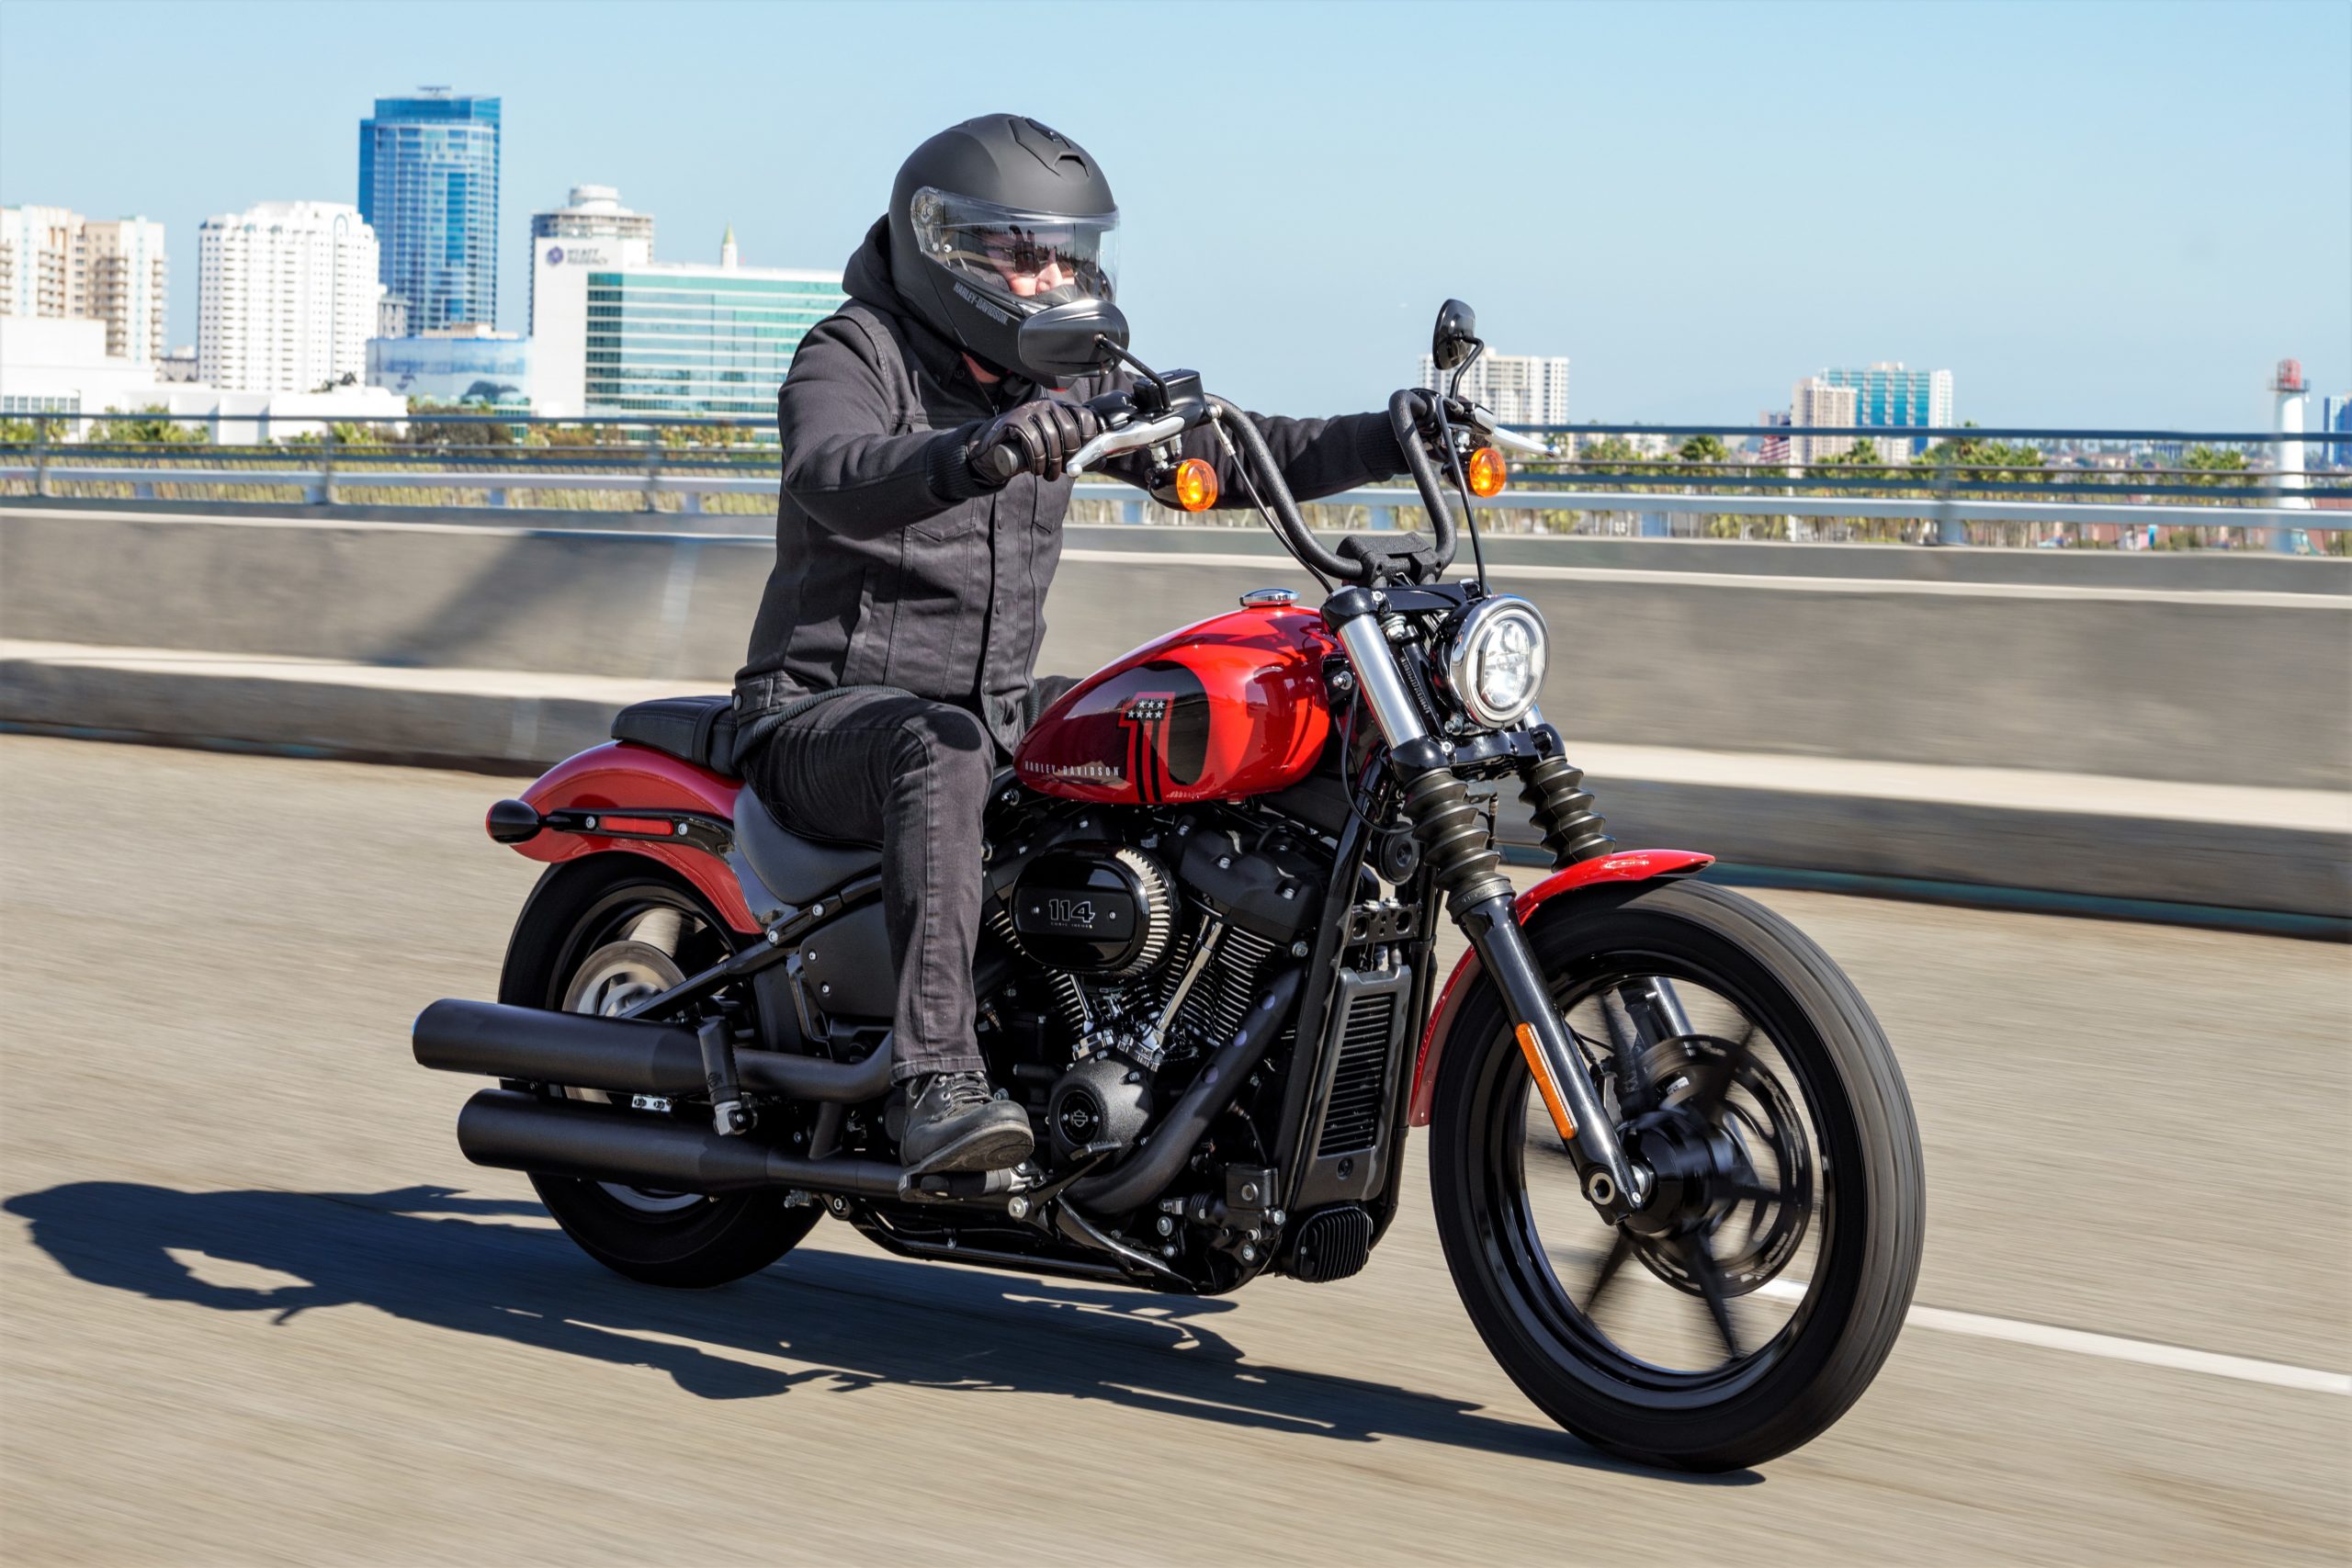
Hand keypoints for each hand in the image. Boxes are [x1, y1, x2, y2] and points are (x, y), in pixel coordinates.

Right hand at [969, 397, 1101, 484]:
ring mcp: (1030, 409)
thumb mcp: (1055, 448)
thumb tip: (1101, 461)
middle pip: (1069, 429)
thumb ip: (1076, 453)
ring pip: (1051, 437)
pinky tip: (1036, 469)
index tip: (1082, 457)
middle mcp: (1048, 405)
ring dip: (1052, 462)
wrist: (996, 448)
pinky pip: (1032, 440)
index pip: (1085, 416)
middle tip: (1063, 472)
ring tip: (1048, 475)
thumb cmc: (1031, 449)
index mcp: (1062, 409)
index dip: (1088, 438)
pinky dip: (1037, 459)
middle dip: (1069, 456)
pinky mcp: (1014, 419)